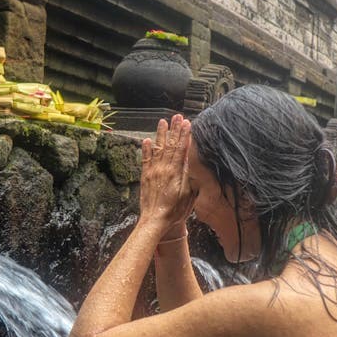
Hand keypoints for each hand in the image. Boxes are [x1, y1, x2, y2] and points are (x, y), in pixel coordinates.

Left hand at [140, 115, 195, 235]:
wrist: (155, 220)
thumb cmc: (174, 211)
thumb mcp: (188, 195)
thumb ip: (188, 176)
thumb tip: (190, 160)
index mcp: (175, 172)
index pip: (181, 149)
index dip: (185, 135)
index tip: (188, 123)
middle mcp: (163, 168)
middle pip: (171, 145)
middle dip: (175, 130)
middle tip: (178, 116)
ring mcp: (153, 171)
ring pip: (158, 148)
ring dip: (161, 134)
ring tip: (163, 121)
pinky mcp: (145, 176)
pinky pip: (146, 159)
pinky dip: (146, 149)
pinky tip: (147, 140)